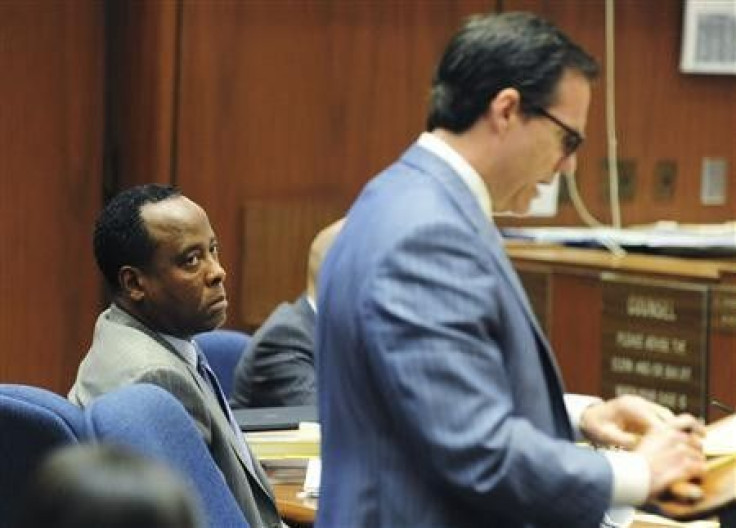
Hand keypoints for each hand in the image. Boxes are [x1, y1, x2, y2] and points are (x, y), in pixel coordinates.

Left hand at [579, 394, 703, 448]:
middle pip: (667, 417)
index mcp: (630, 407)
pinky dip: (670, 429)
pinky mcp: (645, 410)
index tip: (678, 450)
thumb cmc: (595, 425)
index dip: (668, 437)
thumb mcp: (604, 434)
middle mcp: (639, 403)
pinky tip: (675, 442)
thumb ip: (621, 440)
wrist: (588, 415)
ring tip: (688, 445)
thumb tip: (638, 447)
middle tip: (692, 447)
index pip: (656, 422)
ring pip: (668, 417)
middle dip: (680, 432)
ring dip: (678, 430)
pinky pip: (663, 419)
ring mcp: (643, 405)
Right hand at [635, 426, 705, 500]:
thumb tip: (677, 438)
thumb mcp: (646, 443)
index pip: (688, 420)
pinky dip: (698, 475)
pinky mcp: (687, 465)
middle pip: (697, 442)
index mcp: (663, 428)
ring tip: (684, 473)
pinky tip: (687, 478)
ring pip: (700, 457)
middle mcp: (674, 436)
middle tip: (687, 462)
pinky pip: (702, 468)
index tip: (702, 434)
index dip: (698, 427)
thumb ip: (661, 438)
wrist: (634, 477)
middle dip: (695, 452)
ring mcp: (681, 450)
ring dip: (695, 465)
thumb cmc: (636, 464)